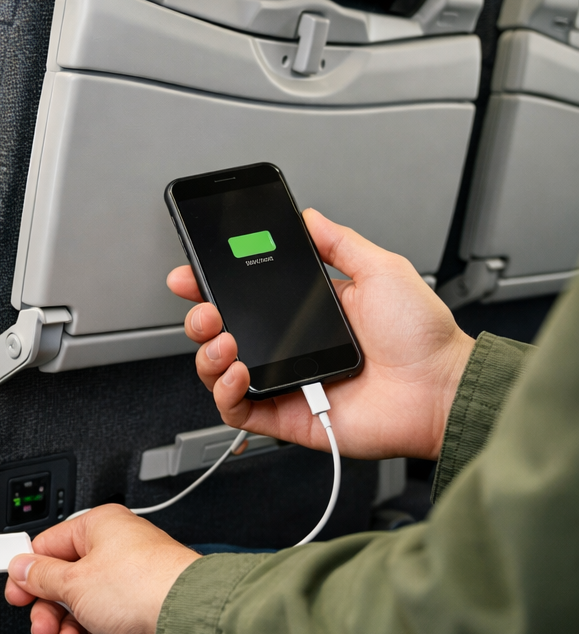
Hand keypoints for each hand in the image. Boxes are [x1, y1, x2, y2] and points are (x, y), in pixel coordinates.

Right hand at [4, 505, 199, 633]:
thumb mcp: (74, 580)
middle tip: (36, 620)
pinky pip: (97, 618)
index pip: (50, 543)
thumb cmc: (144, 587)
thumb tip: (21, 566)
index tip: (15, 591)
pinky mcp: (134, 609)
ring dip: (62, 622)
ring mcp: (125, 580)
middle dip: (45, 603)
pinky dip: (83, 631)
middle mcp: (114, 549)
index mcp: (100, 526)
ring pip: (78, 600)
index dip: (28, 569)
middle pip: (62, 575)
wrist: (186, 622)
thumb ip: (42, 576)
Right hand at [167, 209, 474, 460]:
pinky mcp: (286, 416)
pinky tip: (237, 372)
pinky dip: (225, 392)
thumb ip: (339, 243)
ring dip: (208, 354)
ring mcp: (285, 382)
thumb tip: (309, 217)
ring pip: (220, 373)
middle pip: (223, 335)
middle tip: (205, 309)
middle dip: (201, 319)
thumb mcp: (381, 269)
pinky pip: (237, 410)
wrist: (440, 388)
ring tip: (223, 340)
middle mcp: (290, 348)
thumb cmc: (422, 337)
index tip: (192, 274)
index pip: (245, 298)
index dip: (212, 286)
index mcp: (307, 314)